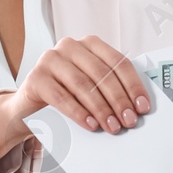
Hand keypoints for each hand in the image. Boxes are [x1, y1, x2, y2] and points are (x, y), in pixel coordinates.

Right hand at [0, 36, 150, 163]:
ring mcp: (50, 59)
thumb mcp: (90, 89)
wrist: (29, 109)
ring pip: (83, 84)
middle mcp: (70, 46)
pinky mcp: (35, 77)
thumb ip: (109, 90)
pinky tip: (90, 125)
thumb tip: (136, 108)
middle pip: (102, 73)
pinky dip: (78, 112)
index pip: (118, 62)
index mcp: (90, 44)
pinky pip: (61, 96)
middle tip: (129, 121)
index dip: (133, 85)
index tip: (143, 107)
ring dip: (101, 108)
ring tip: (112, 127)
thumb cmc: (67, 97)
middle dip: (118, 99)